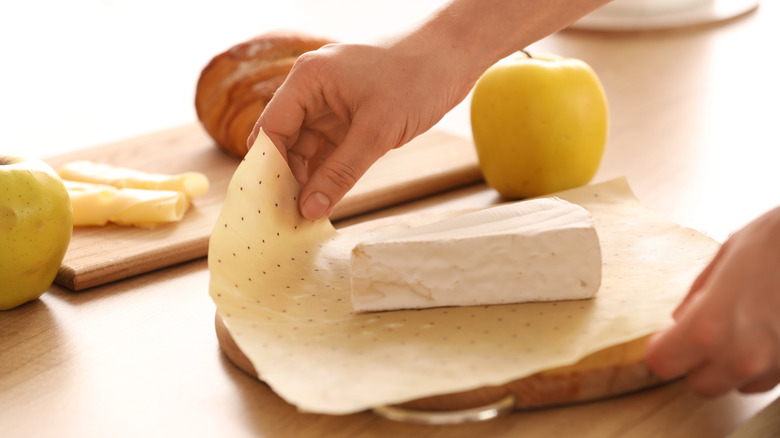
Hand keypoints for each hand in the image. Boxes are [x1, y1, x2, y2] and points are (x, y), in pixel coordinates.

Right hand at [247, 40, 473, 219]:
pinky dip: (327, 173)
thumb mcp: (377, 131)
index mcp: (308, 80)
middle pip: (285, 142)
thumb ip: (340, 172)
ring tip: (306, 216)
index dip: (268, 169)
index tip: (271, 205)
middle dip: (287, 179)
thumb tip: (309, 209)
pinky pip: (329, 150)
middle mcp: (313, 91)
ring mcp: (331, 105)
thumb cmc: (416, 78)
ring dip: (308, 180)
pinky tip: (325, 200)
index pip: (271, 129)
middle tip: (289, 218)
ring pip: (307, 150)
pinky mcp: (350, 118)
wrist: (454, 57)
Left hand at [645, 206, 779, 396]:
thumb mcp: (727, 256)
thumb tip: (680, 318)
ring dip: (732, 365)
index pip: (662, 363)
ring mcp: (775, 366)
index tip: (666, 337)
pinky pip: (769, 379)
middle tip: (702, 333)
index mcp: (709, 326)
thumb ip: (697, 294)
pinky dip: (763, 363)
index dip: (662, 349)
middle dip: (696, 362)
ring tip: (745, 327)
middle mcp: (740, 356)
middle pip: (699, 385)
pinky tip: (769, 331)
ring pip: (737, 386)